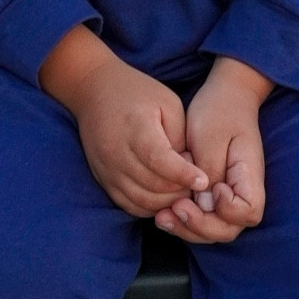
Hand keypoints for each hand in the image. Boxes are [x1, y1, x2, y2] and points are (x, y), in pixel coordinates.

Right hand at [40, 25, 208, 217]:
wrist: (94, 91)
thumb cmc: (138, 94)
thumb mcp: (168, 103)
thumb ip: (179, 137)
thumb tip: (188, 170)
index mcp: (136, 128)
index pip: (159, 160)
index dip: (183, 174)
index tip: (204, 181)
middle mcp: (116, 152)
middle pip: (152, 185)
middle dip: (180, 190)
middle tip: (197, 183)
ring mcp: (107, 169)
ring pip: (141, 201)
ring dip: (166, 202)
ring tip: (183, 190)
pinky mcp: (102, 179)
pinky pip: (128, 204)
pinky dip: (149, 207)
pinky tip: (164, 197)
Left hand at [154, 57, 270, 244]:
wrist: (225, 96)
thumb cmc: (219, 112)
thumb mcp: (210, 137)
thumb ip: (208, 171)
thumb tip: (201, 203)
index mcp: (249, 176)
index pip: (248, 212)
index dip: (229, 210)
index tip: (213, 188)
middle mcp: (241, 191)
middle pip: (228, 228)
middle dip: (200, 227)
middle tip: (176, 209)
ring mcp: (226, 195)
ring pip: (212, 228)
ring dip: (187, 229)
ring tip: (162, 217)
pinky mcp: (210, 194)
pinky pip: (201, 217)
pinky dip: (183, 221)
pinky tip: (162, 213)